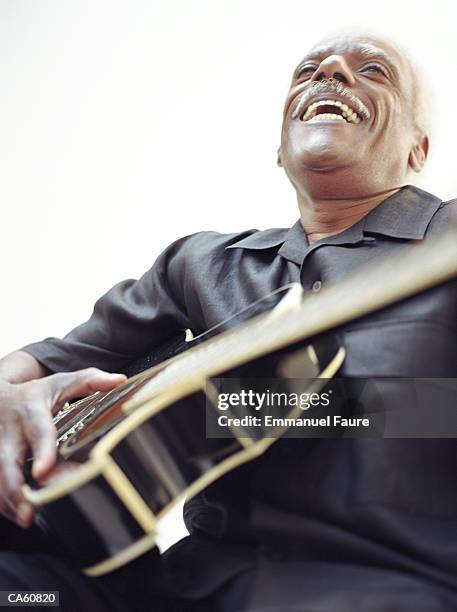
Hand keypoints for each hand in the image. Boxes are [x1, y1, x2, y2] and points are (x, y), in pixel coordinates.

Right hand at [0, 368, 125, 527]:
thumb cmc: (35, 394)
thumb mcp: (61, 382)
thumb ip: (90, 380)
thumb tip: (120, 380)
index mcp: (31, 411)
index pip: (38, 431)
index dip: (42, 451)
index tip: (43, 471)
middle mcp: (10, 432)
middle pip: (8, 462)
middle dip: (15, 489)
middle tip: (29, 512)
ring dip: (11, 501)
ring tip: (27, 518)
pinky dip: (7, 503)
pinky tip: (20, 513)